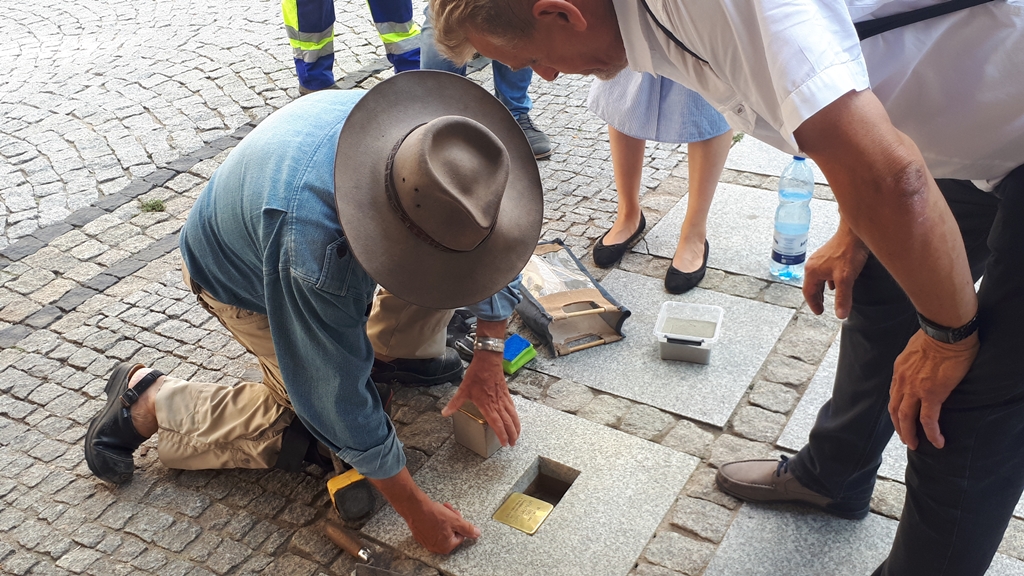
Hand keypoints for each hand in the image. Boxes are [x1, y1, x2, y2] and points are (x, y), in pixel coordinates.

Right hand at [405, 499, 479, 553]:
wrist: (414, 508)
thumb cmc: (433, 514)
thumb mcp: (455, 521)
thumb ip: (468, 529)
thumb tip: (477, 534)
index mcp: (446, 546)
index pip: (460, 536)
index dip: (459, 523)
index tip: (455, 515)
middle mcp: (436, 547)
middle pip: (451, 532)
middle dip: (452, 520)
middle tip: (449, 510)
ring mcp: (427, 542)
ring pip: (442, 529)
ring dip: (444, 518)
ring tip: (441, 508)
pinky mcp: (420, 535)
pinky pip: (432, 529)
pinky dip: (434, 521)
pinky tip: (433, 513)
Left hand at [441, 349, 520, 445]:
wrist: (488, 361)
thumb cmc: (477, 374)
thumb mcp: (463, 389)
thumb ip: (455, 403)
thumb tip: (445, 412)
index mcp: (487, 405)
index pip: (497, 424)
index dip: (501, 435)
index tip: (504, 443)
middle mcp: (497, 404)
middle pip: (508, 422)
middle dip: (511, 435)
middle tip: (512, 444)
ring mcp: (503, 399)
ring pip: (513, 416)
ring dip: (516, 427)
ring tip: (517, 436)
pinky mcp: (506, 394)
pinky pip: (513, 408)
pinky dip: (516, 416)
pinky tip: (515, 420)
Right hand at [802, 223, 869, 318]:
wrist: (854, 232)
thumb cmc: (848, 252)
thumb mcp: (845, 279)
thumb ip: (843, 298)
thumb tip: (840, 315)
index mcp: (812, 271)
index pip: (808, 292)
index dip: (813, 304)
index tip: (820, 312)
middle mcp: (813, 265)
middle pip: (812, 285)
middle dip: (816, 297)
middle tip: (822, 307)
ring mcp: (820, 258)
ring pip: (818, 278)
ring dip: (822, 289)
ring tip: (828, 297)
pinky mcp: (828, 254)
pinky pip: (824, 271)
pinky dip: (828, 280)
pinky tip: (836, 281)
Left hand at [889, 330, 978, 449]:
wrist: (946, 332)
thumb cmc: (936, 335)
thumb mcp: (915, 347)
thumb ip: (915, 359)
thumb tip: (921, 362)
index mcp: (900, 370)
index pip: (895, 394)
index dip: (897, 409)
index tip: (901, 418)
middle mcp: (903, 381)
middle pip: (895, 410)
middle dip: (899, 426)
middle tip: (905, 438)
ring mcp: (915, 389)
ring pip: (907, 418)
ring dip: (909, 434)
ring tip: (914, 445)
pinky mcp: (932, 394)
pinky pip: (929, 420)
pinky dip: (931, 433)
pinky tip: (937, 442)